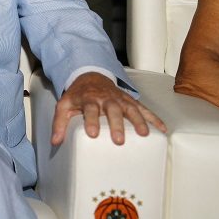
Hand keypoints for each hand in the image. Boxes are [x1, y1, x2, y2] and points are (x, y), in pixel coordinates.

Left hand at [51, 72, 165, 145]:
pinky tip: (162, 129)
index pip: (90, 109)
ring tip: (144, 135)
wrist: (90, 77)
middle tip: (119, 140)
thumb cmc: (78, 95)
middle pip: (112, 109)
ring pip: (131, 108)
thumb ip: (59, 122)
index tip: (93, 134)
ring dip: (139, 120)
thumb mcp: (64, 105)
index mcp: (89, 99)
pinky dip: (154, 118)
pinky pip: (144, 108)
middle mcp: (106, 98)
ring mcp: (120, 99)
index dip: (91, 120)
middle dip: (116, 124)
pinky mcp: (130, 101)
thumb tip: (55, 141)